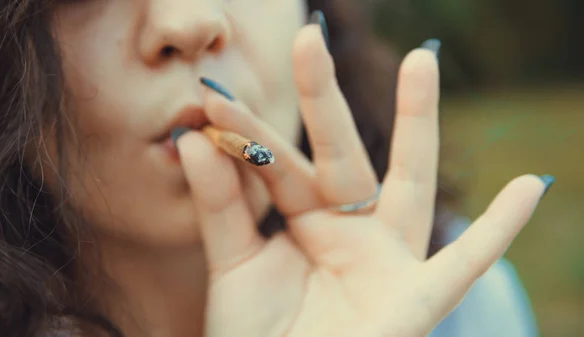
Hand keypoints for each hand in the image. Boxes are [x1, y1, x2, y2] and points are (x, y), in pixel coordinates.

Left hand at [175, 26, 548, 336]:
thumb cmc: (254, 336)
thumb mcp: (233, 264)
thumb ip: (220, 203)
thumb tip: (192, 136)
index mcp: (304, 221)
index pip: (277, 166)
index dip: (247, 134)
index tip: (212, 100)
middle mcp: (348, 230)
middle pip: (340, 155)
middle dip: (324, 100)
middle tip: (308, 37)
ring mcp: (385, 260)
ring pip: (407, 182)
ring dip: (417, 124)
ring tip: (422, 59)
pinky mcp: (415, 300)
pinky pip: (465, 265)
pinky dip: (500, 230)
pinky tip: (531, 186)